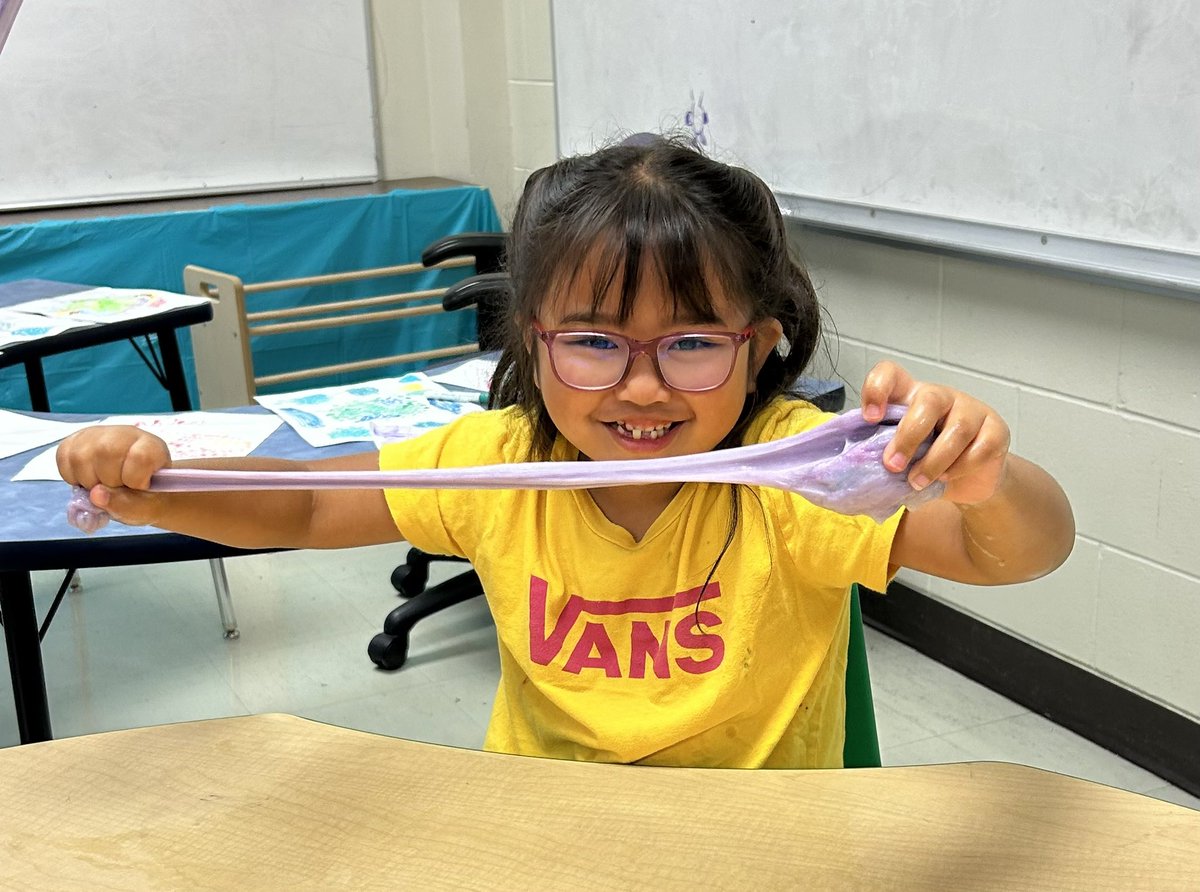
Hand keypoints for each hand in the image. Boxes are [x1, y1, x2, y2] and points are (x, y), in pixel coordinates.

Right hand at [56, 425, 171, 525]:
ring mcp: (98, 434)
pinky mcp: (75, 440)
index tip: (139, 487)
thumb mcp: (145, 508)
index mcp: (151, 447)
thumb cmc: (143, 498)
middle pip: (106, 453)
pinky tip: (88, 479)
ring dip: (88, 481)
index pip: (141, 457)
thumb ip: (127, 505)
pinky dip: (71, 476)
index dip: (135, 480)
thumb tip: (95, 494)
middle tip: (117, 488)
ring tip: (102, 485)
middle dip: (107, 482)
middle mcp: (124, 434)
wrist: (131, 490)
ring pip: (80, 456)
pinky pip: (63, 456)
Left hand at [860, 361, 1009, 504]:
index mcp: (910, 395)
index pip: (891, 374)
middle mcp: (941, 396)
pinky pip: (979, 449)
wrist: (969, 480)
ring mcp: (972, 410)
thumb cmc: (926, 460)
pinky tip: (946, 478)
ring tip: (916, 481)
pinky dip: (959, 468)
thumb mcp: (901, 453)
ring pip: (956, 429)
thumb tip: (854, 466)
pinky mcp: (996, 430)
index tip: (869, 417)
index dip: (877, 389)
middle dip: (908, 436)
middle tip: (893, 465)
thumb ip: (882, 451)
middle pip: (928, 400)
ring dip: (933, 461)